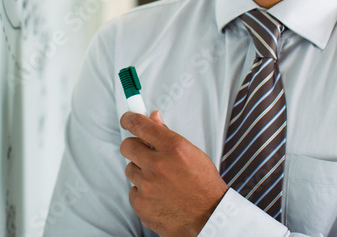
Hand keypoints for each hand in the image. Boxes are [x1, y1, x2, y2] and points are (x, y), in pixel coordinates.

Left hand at [120, 110, 228, 236]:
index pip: (140, 125)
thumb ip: (168, 135)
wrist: (210, 219)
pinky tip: (158, 195)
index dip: (129, 119)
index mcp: (173, 148)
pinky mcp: (141, 205)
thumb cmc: (204, 186)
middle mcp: (157, 165)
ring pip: (130, 169)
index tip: (126, 119)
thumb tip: (154, 118)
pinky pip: (133, 191)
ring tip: (160, 180)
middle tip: (143, 152)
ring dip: (141, 172)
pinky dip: (142, 193)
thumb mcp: (192, 153)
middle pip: (127, 146)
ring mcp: (147, 186)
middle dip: (133, 146)